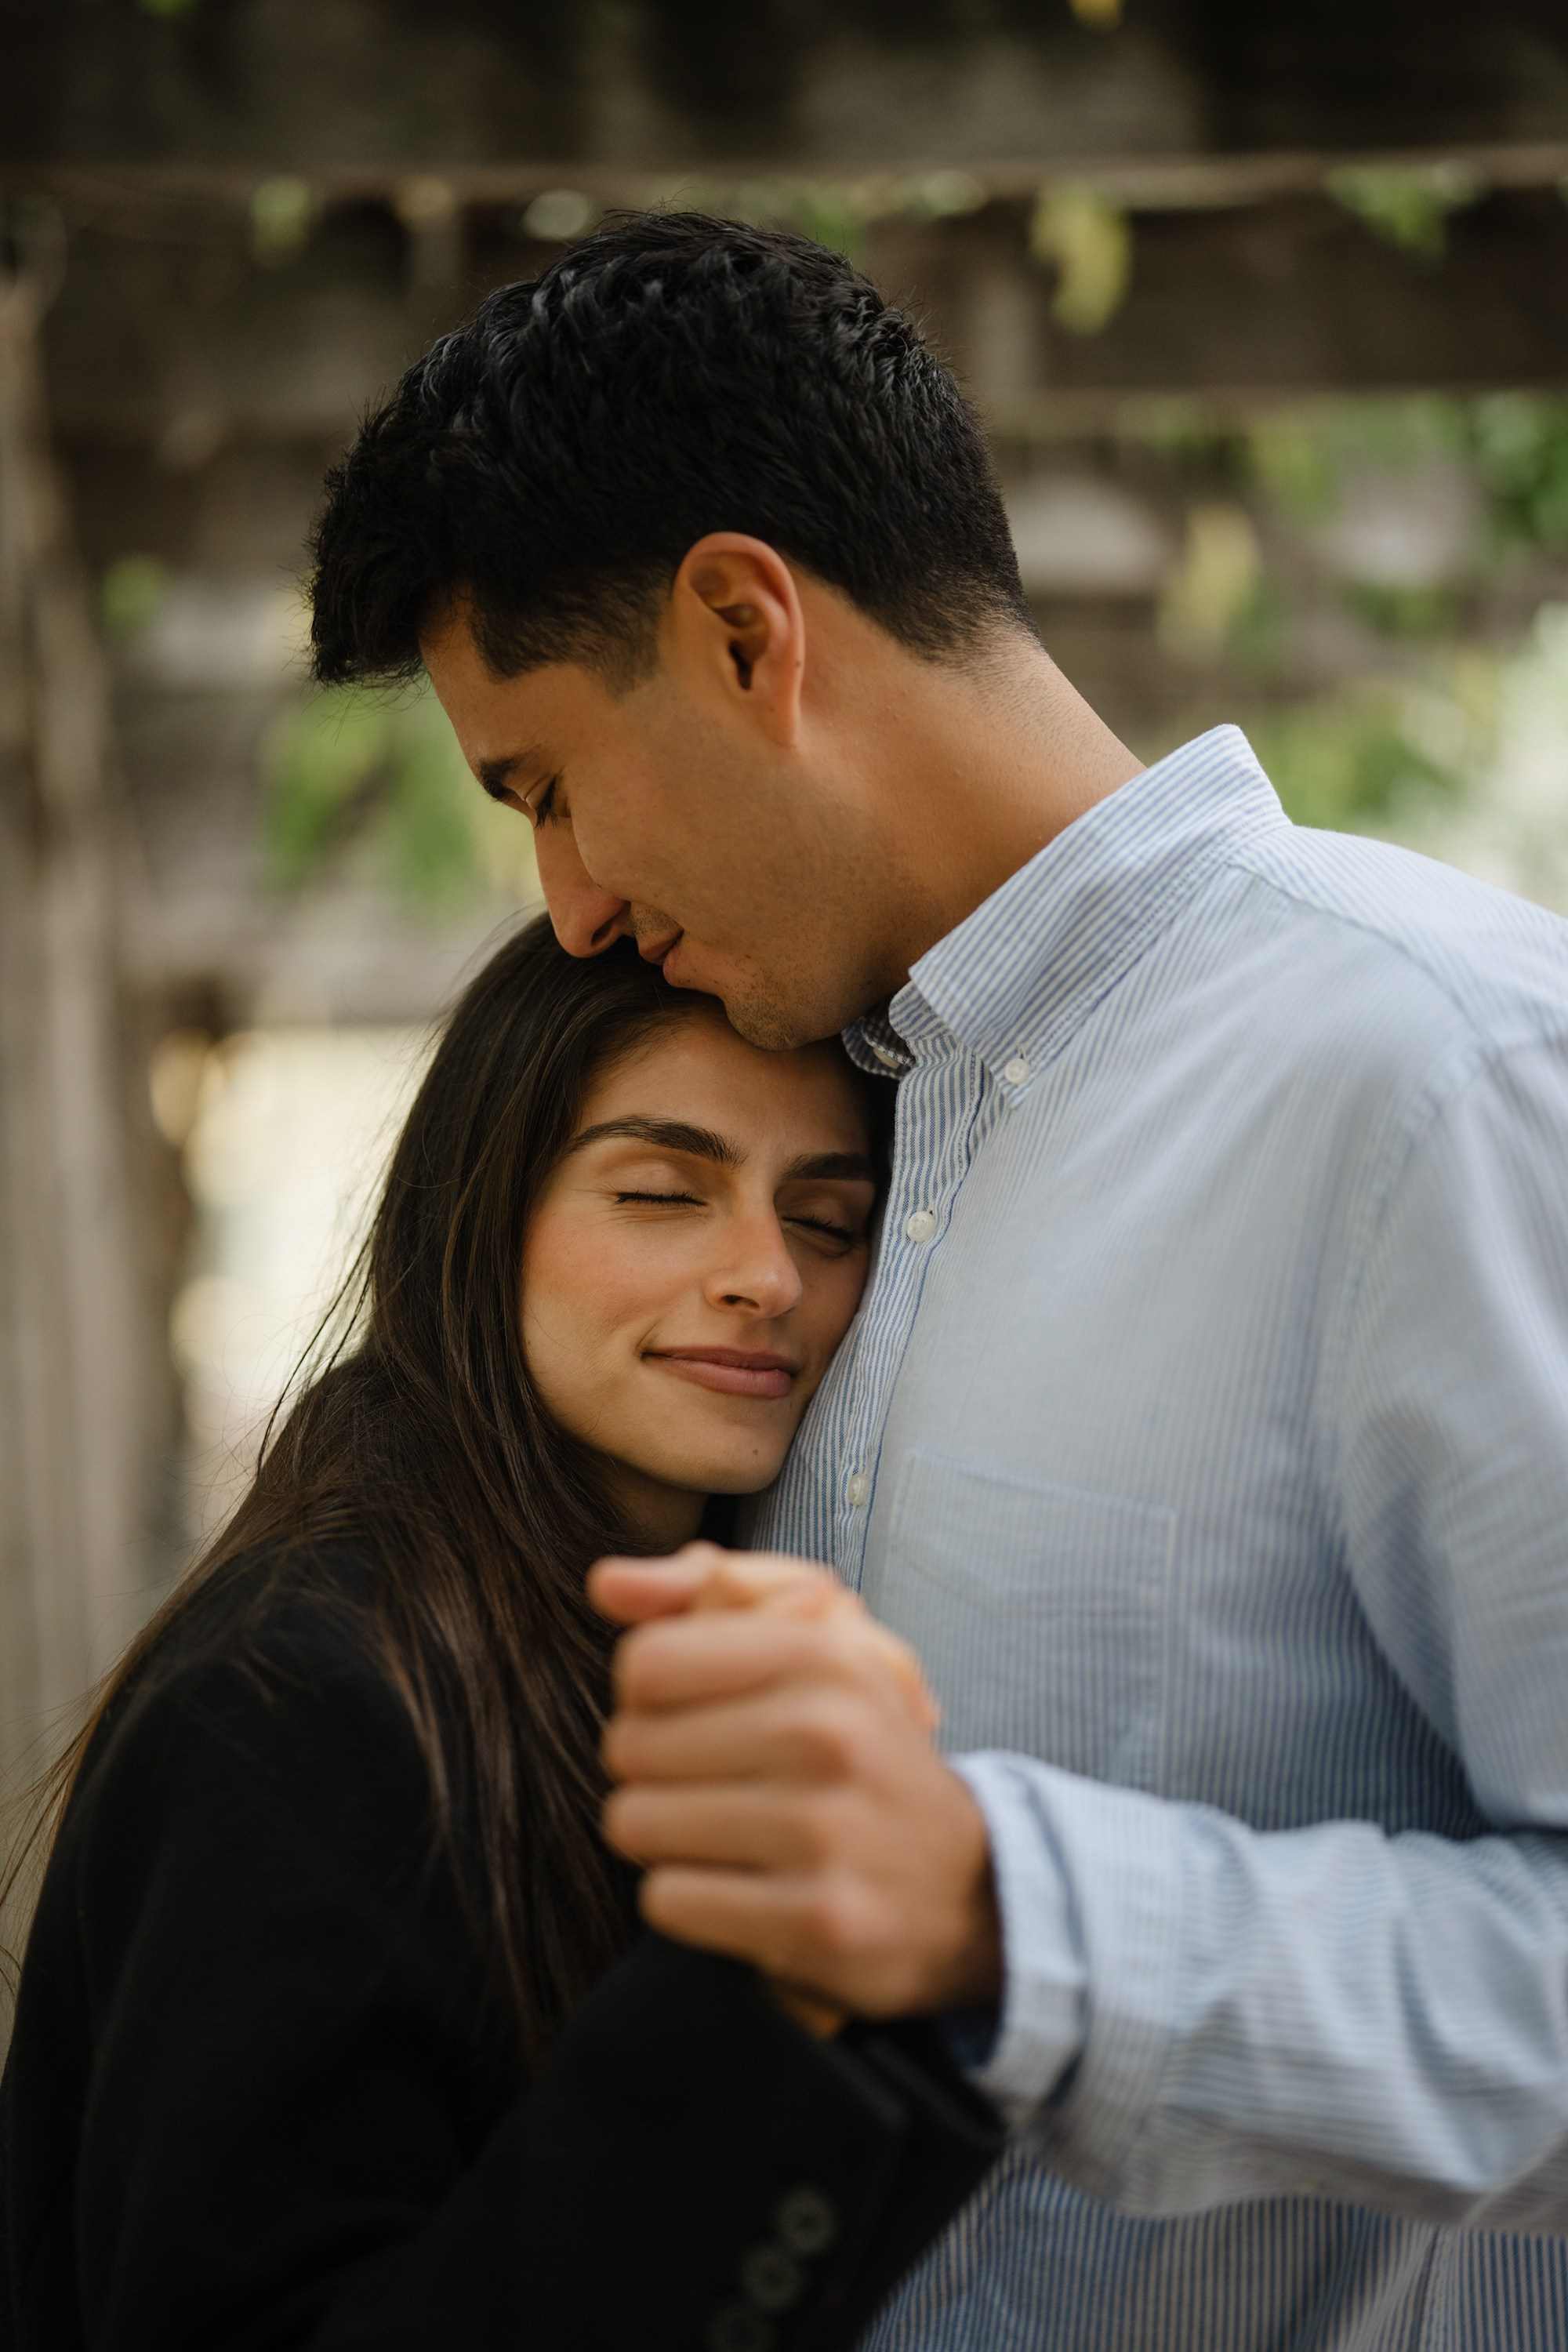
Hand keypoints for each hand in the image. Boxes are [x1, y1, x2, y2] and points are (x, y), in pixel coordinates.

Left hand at [589, 1546, 1001, 2021]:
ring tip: (724, 1834)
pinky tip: (742, 1886)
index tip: (690, 1717)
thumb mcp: (814, 1648)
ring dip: (664, 1837)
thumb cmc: (860, 1755)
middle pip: (629, 1745)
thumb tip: (603, 1582)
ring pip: (636, 1824)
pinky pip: (667, 1900)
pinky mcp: (816, 1921)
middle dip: (652, 1771)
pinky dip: (687, 1898)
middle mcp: (826, 1734)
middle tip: (714, 1784)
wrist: (968, 1884)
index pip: (646, 1662)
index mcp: (823, 1654)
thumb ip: (707, 1597)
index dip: (647, 1696)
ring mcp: (824, 1831)